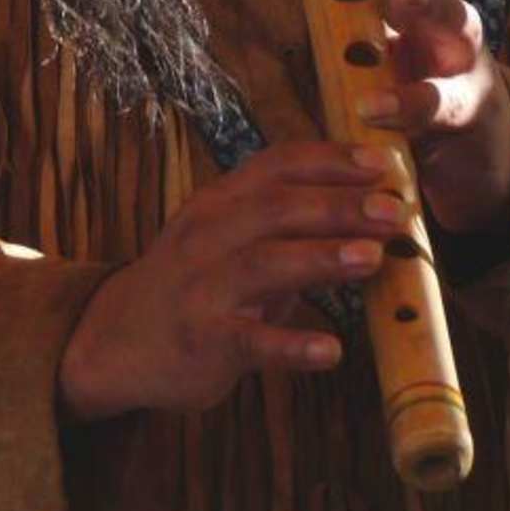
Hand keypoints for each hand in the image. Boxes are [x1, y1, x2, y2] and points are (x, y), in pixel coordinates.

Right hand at [57, 140, 404, 422]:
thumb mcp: (225, 237)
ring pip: (264, 262)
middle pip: (276, 207)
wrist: (116, 338)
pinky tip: (331, 350)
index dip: (330, 159)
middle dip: (338, 205)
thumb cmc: (191, 283)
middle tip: (394, 210)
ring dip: (320, 256)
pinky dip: (291, 345)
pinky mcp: (203, 339)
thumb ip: (284, 225)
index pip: (276, 165)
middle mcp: (208, 234)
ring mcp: (203, 286)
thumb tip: (365, 211)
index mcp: (219, 202)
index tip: (381, 162)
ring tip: (371, 257)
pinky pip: (250, 341)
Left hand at [363, 0, 509, 235]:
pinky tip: (374, 130)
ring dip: (414, 96)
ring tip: (374, 103)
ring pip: (451, 88)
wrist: (474, 153)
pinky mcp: (462, 136)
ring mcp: (466, 92)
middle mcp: (458, 47)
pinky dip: (405, 132)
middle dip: (429, 2)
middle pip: (454, 13)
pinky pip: (437, 132)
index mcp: (436, 17)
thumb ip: (364, 27)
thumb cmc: (424, 85)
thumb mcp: (397, 49)